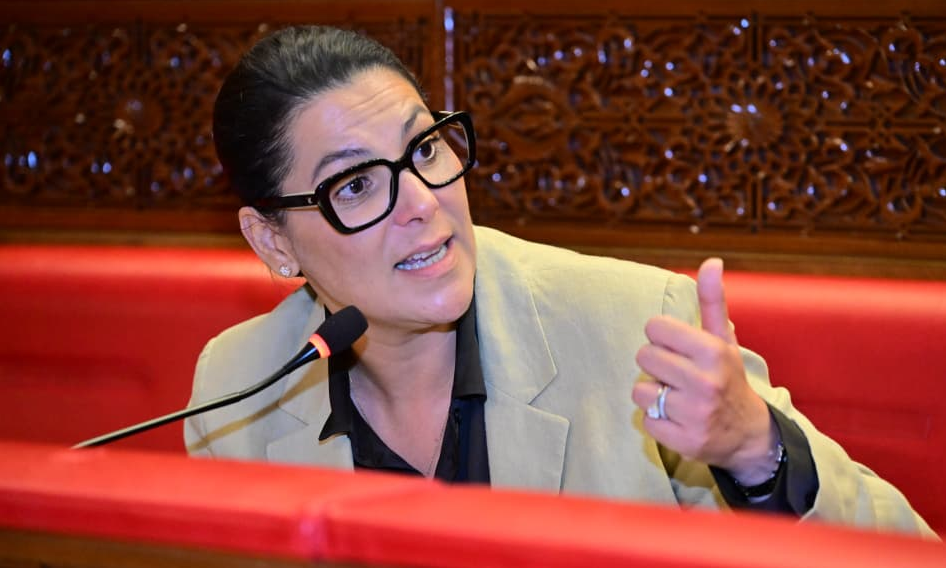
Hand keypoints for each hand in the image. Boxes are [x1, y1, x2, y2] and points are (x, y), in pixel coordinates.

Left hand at [631, 258, 776, 483]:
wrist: (748, 434)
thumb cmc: (728, 377)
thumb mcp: (724, 339)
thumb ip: (712, 300)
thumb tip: (711, 262)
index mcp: (713, 351)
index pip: (654, 328)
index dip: (662, 338)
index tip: (679, 349)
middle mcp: (705, 382)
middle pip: (643, 357)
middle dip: (656, 365)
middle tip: (677, 374)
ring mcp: (694, 414)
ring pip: (640, 390)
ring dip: (654, 394)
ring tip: (676, 397)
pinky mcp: (684, 441)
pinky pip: (646, 420)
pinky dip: (657, 419)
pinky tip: (677, 418)